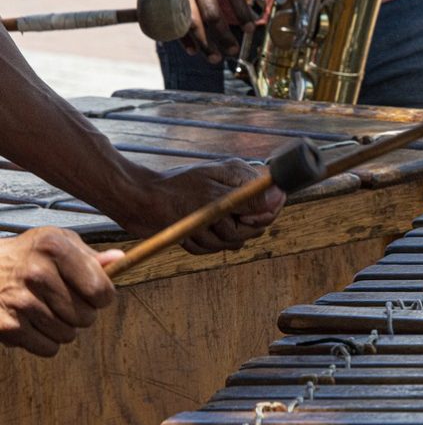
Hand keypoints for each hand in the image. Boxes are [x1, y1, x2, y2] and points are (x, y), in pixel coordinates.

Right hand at [0, 228, 123, 356]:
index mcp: (54, 248)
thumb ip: (89, 255)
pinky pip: (48, 348)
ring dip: (62, 327)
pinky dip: (44, 341)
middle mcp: (36, 273)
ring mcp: (20, 300)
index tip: (91, 293)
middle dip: (80, 313)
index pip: (101, 291)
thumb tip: (119, 260)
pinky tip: (31, 321)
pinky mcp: (8, 325)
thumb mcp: (56, 242)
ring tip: (44, 309)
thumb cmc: (24, 256)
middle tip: (61, 300)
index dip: (101, 296)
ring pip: (68, 335)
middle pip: (86, 317)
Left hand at [116, 157, 284, 254]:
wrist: (139, 204)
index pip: (273, 202)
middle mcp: (236, 194)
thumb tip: (280, 195)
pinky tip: (186, 234)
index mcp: (241, 178)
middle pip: (256, 227)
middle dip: (230, 231)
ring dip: (211, 239)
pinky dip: (200, 245)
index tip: (240, 217)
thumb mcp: (213, 198)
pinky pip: (217, 247)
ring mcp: (223, 212)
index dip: (260, 216)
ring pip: (235, 240)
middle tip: (210, 222)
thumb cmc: (173, 194)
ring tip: (193, 228)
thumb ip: (248, 201)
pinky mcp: (209, 228)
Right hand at [145, 0, 255, 60]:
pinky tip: (192, 50)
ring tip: (213, 58)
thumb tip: (249, 3)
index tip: (249, 29)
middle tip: (232, 51)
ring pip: (191, 20)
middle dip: (223, 35)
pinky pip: (173, 19)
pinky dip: (182, 37)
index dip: (242, 12)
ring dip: (203, 42)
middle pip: (211, 11)